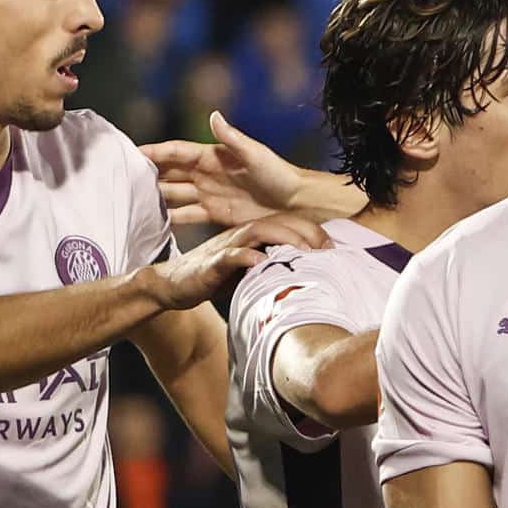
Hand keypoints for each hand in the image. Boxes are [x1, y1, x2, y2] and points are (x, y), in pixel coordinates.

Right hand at [141, 112, 321, 228]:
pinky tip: (155, 222)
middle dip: (146, 174)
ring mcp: (210, 194)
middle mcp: (206, 174)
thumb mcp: (255, 154)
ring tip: (131, 202)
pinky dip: (171, 218)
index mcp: (212, 156)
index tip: (130, 153)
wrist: (297, 203)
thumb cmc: (280, 175)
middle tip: (120, 179)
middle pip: (169, 173)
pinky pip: (187, 214)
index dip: (153, 152)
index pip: (175, 152)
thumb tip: (212, 116)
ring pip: (174, 194)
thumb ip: (232, 138)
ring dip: (155, 197)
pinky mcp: (216, 214)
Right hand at [146, 215, 327, 309]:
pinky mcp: (212, 262)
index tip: (334, 249)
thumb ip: (270, 271)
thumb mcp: (248, 274)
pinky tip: (264, 263)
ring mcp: (227, 246)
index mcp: (252, 235)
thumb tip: (301, 281)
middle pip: (279, 222)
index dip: (312, 233)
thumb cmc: (213, 280)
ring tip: (307, 252)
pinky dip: (248, 257)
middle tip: (329, 249)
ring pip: (259, 231)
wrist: (173, 286)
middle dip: (307, 232)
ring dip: (285, 239)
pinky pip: (231, 255)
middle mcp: (241, 234)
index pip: (287, 225)